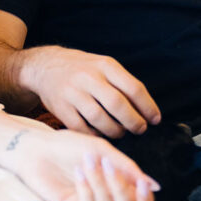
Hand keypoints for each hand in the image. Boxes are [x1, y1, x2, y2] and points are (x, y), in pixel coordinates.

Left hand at [10, 128, 158, 200]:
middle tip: (107, 164)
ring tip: (87, 160)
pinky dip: (86, 189)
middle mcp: (105, 196)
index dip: (146, 197)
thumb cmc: (68, 145)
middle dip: (120, 187)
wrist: (38, 146)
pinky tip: (78, 172)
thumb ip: (127, 166)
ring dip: (99, 182)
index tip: (142, 183)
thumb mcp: (101, 149)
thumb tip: (153, 184)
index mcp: (116, 182)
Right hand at [25, 47, 160, 137]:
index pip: (133, 88)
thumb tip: (147, 110)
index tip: (155, 119)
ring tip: (120, 131)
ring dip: (116, 131)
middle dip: (134, 122)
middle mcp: (88, 77)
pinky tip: (101, 133)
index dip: (148, 107)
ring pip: (101, 120)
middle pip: (118, 105)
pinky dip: (96, 135)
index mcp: (104, 65)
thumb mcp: (102, 65)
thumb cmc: (83, 69)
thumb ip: (123, 84)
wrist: (45, 66)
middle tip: (140, 129)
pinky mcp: (61, 108)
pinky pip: (83, 129)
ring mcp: (73, 93)